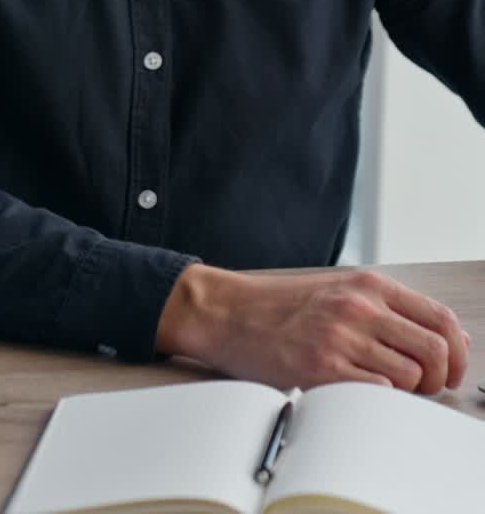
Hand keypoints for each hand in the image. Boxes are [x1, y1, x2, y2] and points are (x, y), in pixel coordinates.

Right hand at [156, 264, 469, 395]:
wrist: (225, 311)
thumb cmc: (278, 305)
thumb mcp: (336, 290)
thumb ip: (386, 308)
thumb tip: (446, 337)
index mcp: (367, 285)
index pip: (442, 319)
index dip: (458, 352)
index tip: (450, 369)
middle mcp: (359, 307)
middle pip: (437, 351)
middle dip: (439, 378)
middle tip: (420, 386)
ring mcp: (341, 337)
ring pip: (412, 377)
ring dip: (404, 391)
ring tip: (376, 385)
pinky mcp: (322, 367)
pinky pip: (380, 393)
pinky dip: (378, 398)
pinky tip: (355, 389)